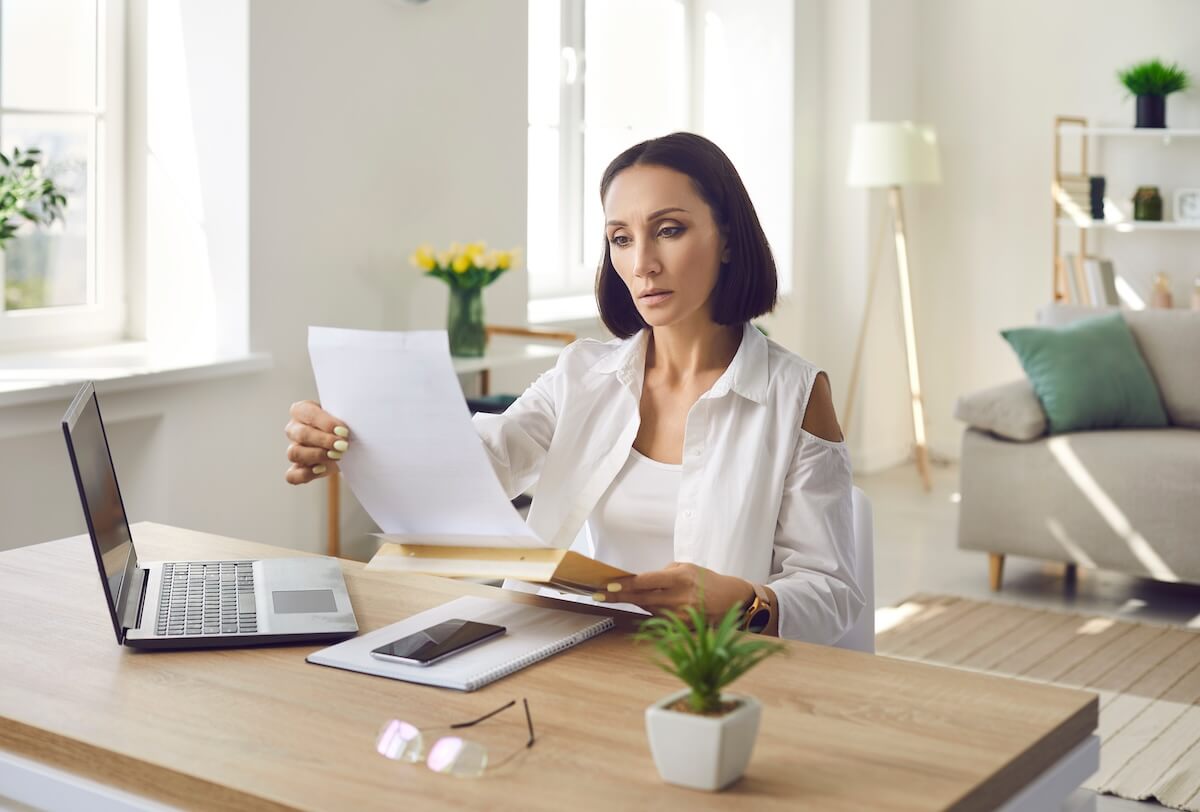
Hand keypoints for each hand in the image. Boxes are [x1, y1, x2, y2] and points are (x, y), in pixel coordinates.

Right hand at [284, 400, 350, 484]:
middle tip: (343, 445)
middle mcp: (294, 429)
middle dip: (324, 441)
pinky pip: (292, 475)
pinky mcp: (296, 469)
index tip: (344, 431)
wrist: (348, 443)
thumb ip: (343, 418)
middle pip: (301, 434)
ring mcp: (293, 449)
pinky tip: (322, 469)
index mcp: (301, 410)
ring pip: (294, 453)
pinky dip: (306, 474)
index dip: (325, 423)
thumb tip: (345, 430)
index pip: (306, 413)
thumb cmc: (344, 426)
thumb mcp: (344, 417)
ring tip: (337, 456)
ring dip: (317, 456)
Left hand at [603, 562, 754, 623]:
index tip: (609, 586)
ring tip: (614, 596)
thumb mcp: (687, 567)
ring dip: (632, 603)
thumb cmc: (707, 580)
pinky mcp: (683, 627)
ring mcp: (681, 615)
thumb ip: (664, 572)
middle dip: (619, 597)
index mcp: (681, 577)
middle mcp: (680, 597)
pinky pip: (659, 619)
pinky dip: (648, 612)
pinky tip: (642, 605)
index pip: (647, 581)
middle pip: (642, 598)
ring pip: (647, 609)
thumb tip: (640, 579)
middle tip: (598, 595)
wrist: (732, 600)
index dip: (626, 585)